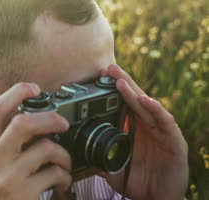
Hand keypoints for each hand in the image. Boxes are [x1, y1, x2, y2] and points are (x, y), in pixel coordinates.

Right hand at [0, 83, 71, 199]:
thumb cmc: (0, 193)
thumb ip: (10, 143)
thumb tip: (37, 119)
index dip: (17, 92)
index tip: (35, 88)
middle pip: (23, 123)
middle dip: (50, 118)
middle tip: (64, 123)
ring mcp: (7, 176)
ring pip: (45, 148)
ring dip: (64, 155)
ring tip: (64, 165)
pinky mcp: (21, 193)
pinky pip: (54, 174)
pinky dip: (65, 178)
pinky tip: (61, 185)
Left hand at [101, 64, 188, 199]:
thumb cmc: (137, 180)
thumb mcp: (111, 165)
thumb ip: (96, 155)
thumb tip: (73, 152)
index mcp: (133, 127)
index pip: (122, 103)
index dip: (111, 90)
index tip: (96, 76)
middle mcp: (147, 125)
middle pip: (133, 99)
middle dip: (120, 82)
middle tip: (107, 68)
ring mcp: (161, 131)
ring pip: (147, 107)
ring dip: (133, 92)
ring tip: (119, 81)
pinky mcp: (174, 142)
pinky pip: (165, 123)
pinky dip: (155, 110)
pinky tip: (145, 101)